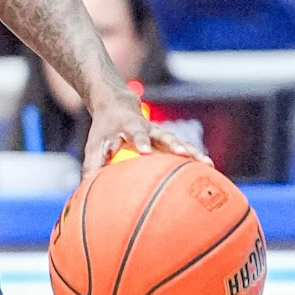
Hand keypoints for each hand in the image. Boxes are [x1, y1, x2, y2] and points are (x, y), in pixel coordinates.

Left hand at [82, 88, 205, 177]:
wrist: (117, 105)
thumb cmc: (104, 130)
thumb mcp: (94, 144)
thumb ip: (91, 165)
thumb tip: (84, 189)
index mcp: (128, 127)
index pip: (135, 133)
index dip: (141, 141)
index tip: (146, 152)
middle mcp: (147, 128)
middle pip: (163, 134)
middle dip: (174, 143)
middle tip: (183, 152)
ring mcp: (159, 133)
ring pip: (178, 140)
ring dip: (192, 151)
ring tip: (207, 164)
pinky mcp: (167, 139)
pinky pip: (183, 148)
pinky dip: (195, 156)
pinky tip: (210, 169)